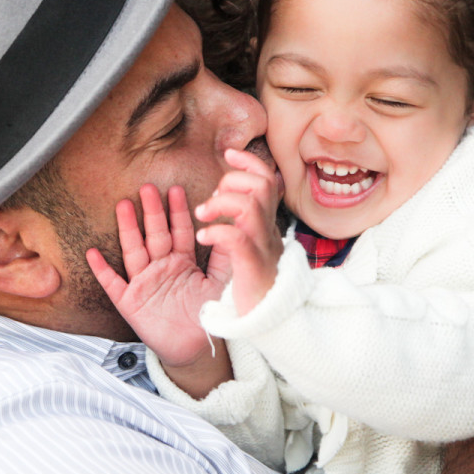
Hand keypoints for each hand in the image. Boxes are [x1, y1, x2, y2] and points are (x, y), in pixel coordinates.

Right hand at [87, 184, 231, 393]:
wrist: (196, 349)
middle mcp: (161, 267)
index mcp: (182, 262)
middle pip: (155, 234)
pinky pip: (113, 284)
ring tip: (124, 205)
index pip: (180, 231)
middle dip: (152, 211)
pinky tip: (92, 253)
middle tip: (148, 187)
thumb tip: (231, 228)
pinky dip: (102, 270)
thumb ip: (224, 257)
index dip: (178, 211)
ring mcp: (144, 283)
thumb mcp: (220, 283)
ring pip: (134, 250)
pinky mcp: (130, 302)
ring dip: (128, 229)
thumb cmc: (207, 315)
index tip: (176, 189)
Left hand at [194, 148, 282, 315]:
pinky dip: (217, 231)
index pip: (265, 179)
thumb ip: (245, 218)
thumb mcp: (254, 243)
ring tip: (202, 215)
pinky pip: (237, 239)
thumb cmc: (256, 281)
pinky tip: (203, 237)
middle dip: (232, 181)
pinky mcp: (251, 267)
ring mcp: (262, 247)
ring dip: (222, 203)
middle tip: (212, 200)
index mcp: (266, 222)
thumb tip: (228, 193)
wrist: (271, 320)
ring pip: (249, 206)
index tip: (228, 154)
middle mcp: (268, 230)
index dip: (248, 162)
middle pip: (260, 185)